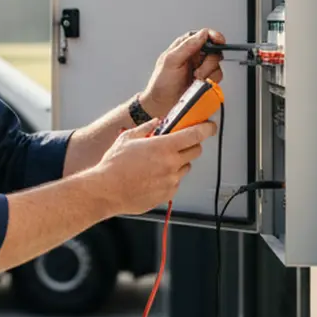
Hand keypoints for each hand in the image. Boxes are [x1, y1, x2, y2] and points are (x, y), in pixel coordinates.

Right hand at [87, 118, 216, 215]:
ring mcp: (171, 180)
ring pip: (185, 168)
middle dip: (190, 145)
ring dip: (177, 163)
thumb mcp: (126, 139)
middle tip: (177, 145)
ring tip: (157, 164)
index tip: (209, 127)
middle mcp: (171, 164)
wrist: (106, 191)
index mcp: (163, 147)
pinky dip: (169, 178)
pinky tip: (152, 177)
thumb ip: (145, 128)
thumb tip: (155, 123)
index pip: (194, 134)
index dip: (205, 128)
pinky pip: (175, 183)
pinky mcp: (167, 194)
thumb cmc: (113, 166)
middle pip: (196, 151)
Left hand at [139, 28, 225, 117]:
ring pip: (216, 64)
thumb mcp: (170, 61)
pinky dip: (210, 80)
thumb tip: (201, 34)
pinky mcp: (206, 79)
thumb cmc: (161, 83)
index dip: (213, 36)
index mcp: (184, 46)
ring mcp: (200, 67)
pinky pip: (217, 76)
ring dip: (207, 73)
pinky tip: (198, 83)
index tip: (218, 40)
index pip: (203, 35)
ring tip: (194, 78)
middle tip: (197, 70)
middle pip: (214, 50)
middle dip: (208, 62)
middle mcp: (193, 55)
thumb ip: (186, 46)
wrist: (162, 104)